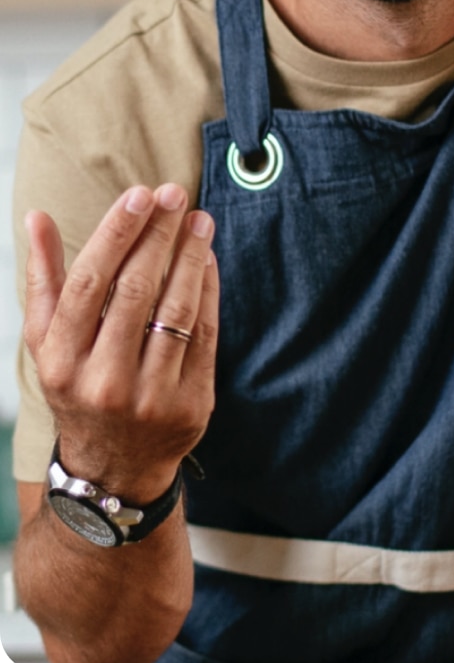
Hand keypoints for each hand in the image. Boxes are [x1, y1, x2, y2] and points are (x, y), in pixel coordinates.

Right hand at [23, 184, 218, 500]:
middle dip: (158, 235)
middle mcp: (103, 381)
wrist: (113, 467)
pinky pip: (205, 335)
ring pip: (177, 310)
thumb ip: (44, 278)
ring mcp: (150, 397)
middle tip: (175, 194)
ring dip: (191, 257)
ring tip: (199, 220)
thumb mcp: (48, 341)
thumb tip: (35, 216)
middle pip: (136, 290)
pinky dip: (209, 291)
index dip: (116, 234)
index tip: (139, 195)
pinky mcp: (190, 404)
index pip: (89, 283)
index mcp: (62, 361)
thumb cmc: (78, 384)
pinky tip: (208, 259)